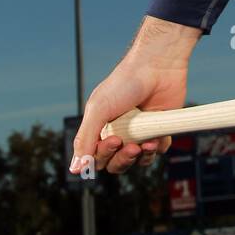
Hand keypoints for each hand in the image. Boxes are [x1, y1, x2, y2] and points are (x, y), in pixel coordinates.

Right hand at [71, 17, 200, 176]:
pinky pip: (158, 150)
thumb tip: (75, 169)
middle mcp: (120, 132)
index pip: (98, 157)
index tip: (114, 140)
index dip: (104, 155)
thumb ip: (85, 139)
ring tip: (147, 143)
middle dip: (123, 159)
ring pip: (138, 161)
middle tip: (132, 146)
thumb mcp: (98, 109)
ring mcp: (140, 131)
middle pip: (117, 164)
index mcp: (101, 127)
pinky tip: (157, 137)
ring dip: (141, 157)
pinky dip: (157, 148)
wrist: (157, 65)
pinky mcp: (159, 129)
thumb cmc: (125, 82)